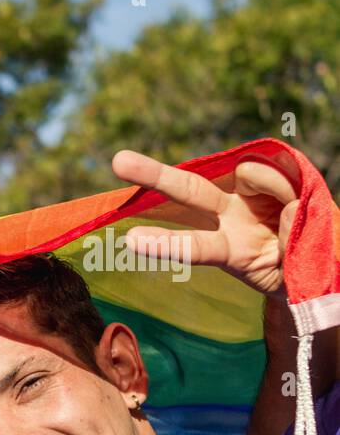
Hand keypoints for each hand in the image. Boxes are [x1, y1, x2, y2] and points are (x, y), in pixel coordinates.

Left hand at [111, 149, 299, 298]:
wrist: (316, 259)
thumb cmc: (293, 270)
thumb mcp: (286, 272)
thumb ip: (288, 247)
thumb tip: (290, 209)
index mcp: (227, 250)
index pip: (193, 247)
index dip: (164, 244)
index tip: (130, 241)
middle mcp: (230, 217)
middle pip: (191, 191)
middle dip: (157, 175)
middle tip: (118, 161)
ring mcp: (250, 197)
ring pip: (247, 173)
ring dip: (267, 181)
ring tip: (289, 216)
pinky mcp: (277, 180)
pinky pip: (282, 173)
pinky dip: (289, 188)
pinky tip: (297, 206)